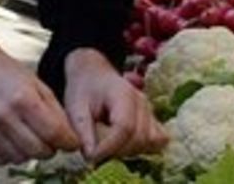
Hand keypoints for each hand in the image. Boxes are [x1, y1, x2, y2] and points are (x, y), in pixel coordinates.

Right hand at [0, 40, 80, 165]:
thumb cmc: (6, 73)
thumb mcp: (38, 84)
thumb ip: (56, 112)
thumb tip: (69, 136)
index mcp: (23, 99)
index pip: (54, 133)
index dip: (68, 142)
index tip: (71, 142)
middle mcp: (4, 115)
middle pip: (38, 150)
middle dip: (51, 149)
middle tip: (50, 140)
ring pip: (20, 158)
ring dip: (30, 153)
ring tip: (30, 137)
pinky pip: (0, 159)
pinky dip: (11, 154)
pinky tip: (14, 141)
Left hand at [63, 48, 166, 162]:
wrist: (94, 75)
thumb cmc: (84, 90)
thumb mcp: (75, 108)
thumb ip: (82, 132)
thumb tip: (91, 157)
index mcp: (122, 94)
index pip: (125, 127)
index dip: (110, 147)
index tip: (92, 156)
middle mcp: (141, 102)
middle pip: (139, 137)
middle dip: (116, 152)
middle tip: (96, 151)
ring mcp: (150, 111)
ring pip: (150, 142)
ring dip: (129, 152)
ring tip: (108, 146)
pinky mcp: (153, 120)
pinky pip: (158, 141)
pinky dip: (144, 149)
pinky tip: (125, 146)